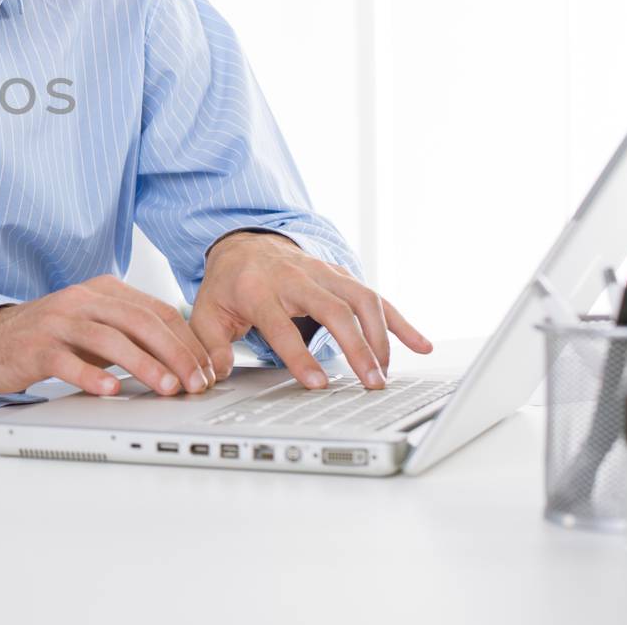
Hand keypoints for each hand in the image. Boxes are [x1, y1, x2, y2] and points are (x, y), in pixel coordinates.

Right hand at [0, 277, 216, 397]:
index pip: (157, 310)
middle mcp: (82, 300)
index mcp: (104, 290)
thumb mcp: (98, 325)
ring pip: (108, 339)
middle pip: (139, 321)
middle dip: (174, 353)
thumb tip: (188, 356)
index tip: (207, 369)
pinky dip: (91, 376)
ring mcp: (57, 322)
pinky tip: (110, 391)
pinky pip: (67, 360)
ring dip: (143, 365)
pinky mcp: (35, 347)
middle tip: (195, 381)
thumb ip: (135, 332)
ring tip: (166, 388)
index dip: (187, 341)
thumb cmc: (55, 335)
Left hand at [190, 231, 431, 389]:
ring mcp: (322, 273)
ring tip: (385, 372)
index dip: (299, 355)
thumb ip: (210, 345)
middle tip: (370, 382)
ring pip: (360, 299)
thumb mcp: (206, 311)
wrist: (243, 243)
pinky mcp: (341, 276)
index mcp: (258, 289)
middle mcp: (295, 277)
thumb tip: (217, 374)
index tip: (317, 384)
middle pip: (333, 310)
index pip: (281, 325)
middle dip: (356, 347)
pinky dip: (400, 321)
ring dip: (380, 336)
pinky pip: (376, 297)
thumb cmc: (228, 284)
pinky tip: (420, 344)